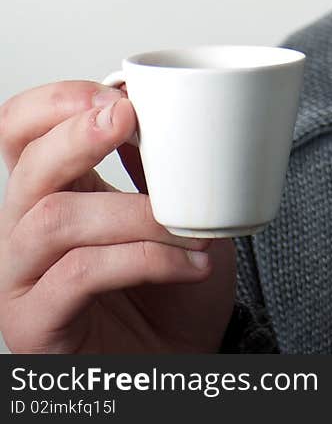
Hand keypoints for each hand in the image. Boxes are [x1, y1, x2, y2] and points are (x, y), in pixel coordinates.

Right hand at [0, 81, 236, 353]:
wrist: (187, 359)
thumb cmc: (175, 289)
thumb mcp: (174, 209)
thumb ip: (156, 163)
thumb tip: (157, 102)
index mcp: (56, 188)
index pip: (21, 129)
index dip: (55, 101)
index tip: (116, 94)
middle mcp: (27, 228)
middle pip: (28, 167)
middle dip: (80, 134)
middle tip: (130, 120)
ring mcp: (23, 278)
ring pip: (53, 219)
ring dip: (131, 212)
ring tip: (186, 227)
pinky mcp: (33, 324)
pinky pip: (76, 275)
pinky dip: (141, 259)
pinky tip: (186, 262)